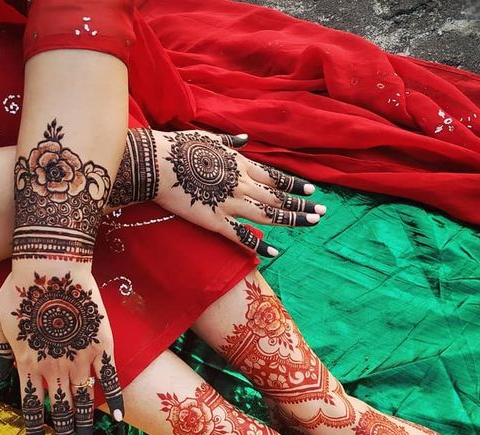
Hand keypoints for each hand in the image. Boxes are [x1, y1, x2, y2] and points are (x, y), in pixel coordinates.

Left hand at [0, 265, 123, 434]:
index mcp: (28, 364)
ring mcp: (80, 359)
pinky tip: (115, 419)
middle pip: (60, 413)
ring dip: (85, 430)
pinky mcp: (101, 346)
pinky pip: (109, 380)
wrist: (52, 265)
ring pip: (83, 403)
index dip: (35, 433)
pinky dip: (113, 401)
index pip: (31, 408)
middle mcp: (55, 368)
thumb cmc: (20, 289)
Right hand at [107, 128, 325, 256]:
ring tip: (311, 224)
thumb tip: (245, 138)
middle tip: (321, 212)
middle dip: (302, 205)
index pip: (276, 177)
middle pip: (279, 198)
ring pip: (269, 215)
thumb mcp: (209, 137)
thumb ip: (230, 141)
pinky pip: (243, 237)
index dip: (295, 186)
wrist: (158, 163)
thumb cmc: (179, 147)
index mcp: (241, 164)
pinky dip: (260, 246)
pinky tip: (275, 252)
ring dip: (293, 221)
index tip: (311, 192)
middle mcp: (243, 184)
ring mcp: (232, 204)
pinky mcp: (217, 221)